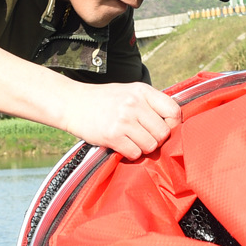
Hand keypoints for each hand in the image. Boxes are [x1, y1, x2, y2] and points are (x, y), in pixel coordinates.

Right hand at [62, 80, 181, 159]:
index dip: (173, 125)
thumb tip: (173, 123)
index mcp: (142, 91)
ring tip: (131, 140)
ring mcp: (123, 120)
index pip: (174, 111)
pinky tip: (122, 145)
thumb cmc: (103, 100)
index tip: (163, 128)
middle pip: (163, 133)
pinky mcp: (112, 135)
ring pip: (151, 146)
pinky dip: (130, 154)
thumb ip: (150, 104)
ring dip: (143, 148)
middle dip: (156, 140)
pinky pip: (135, 153)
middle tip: (143, 137)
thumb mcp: (129, 92)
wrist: (71, 103)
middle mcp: (134, 103)